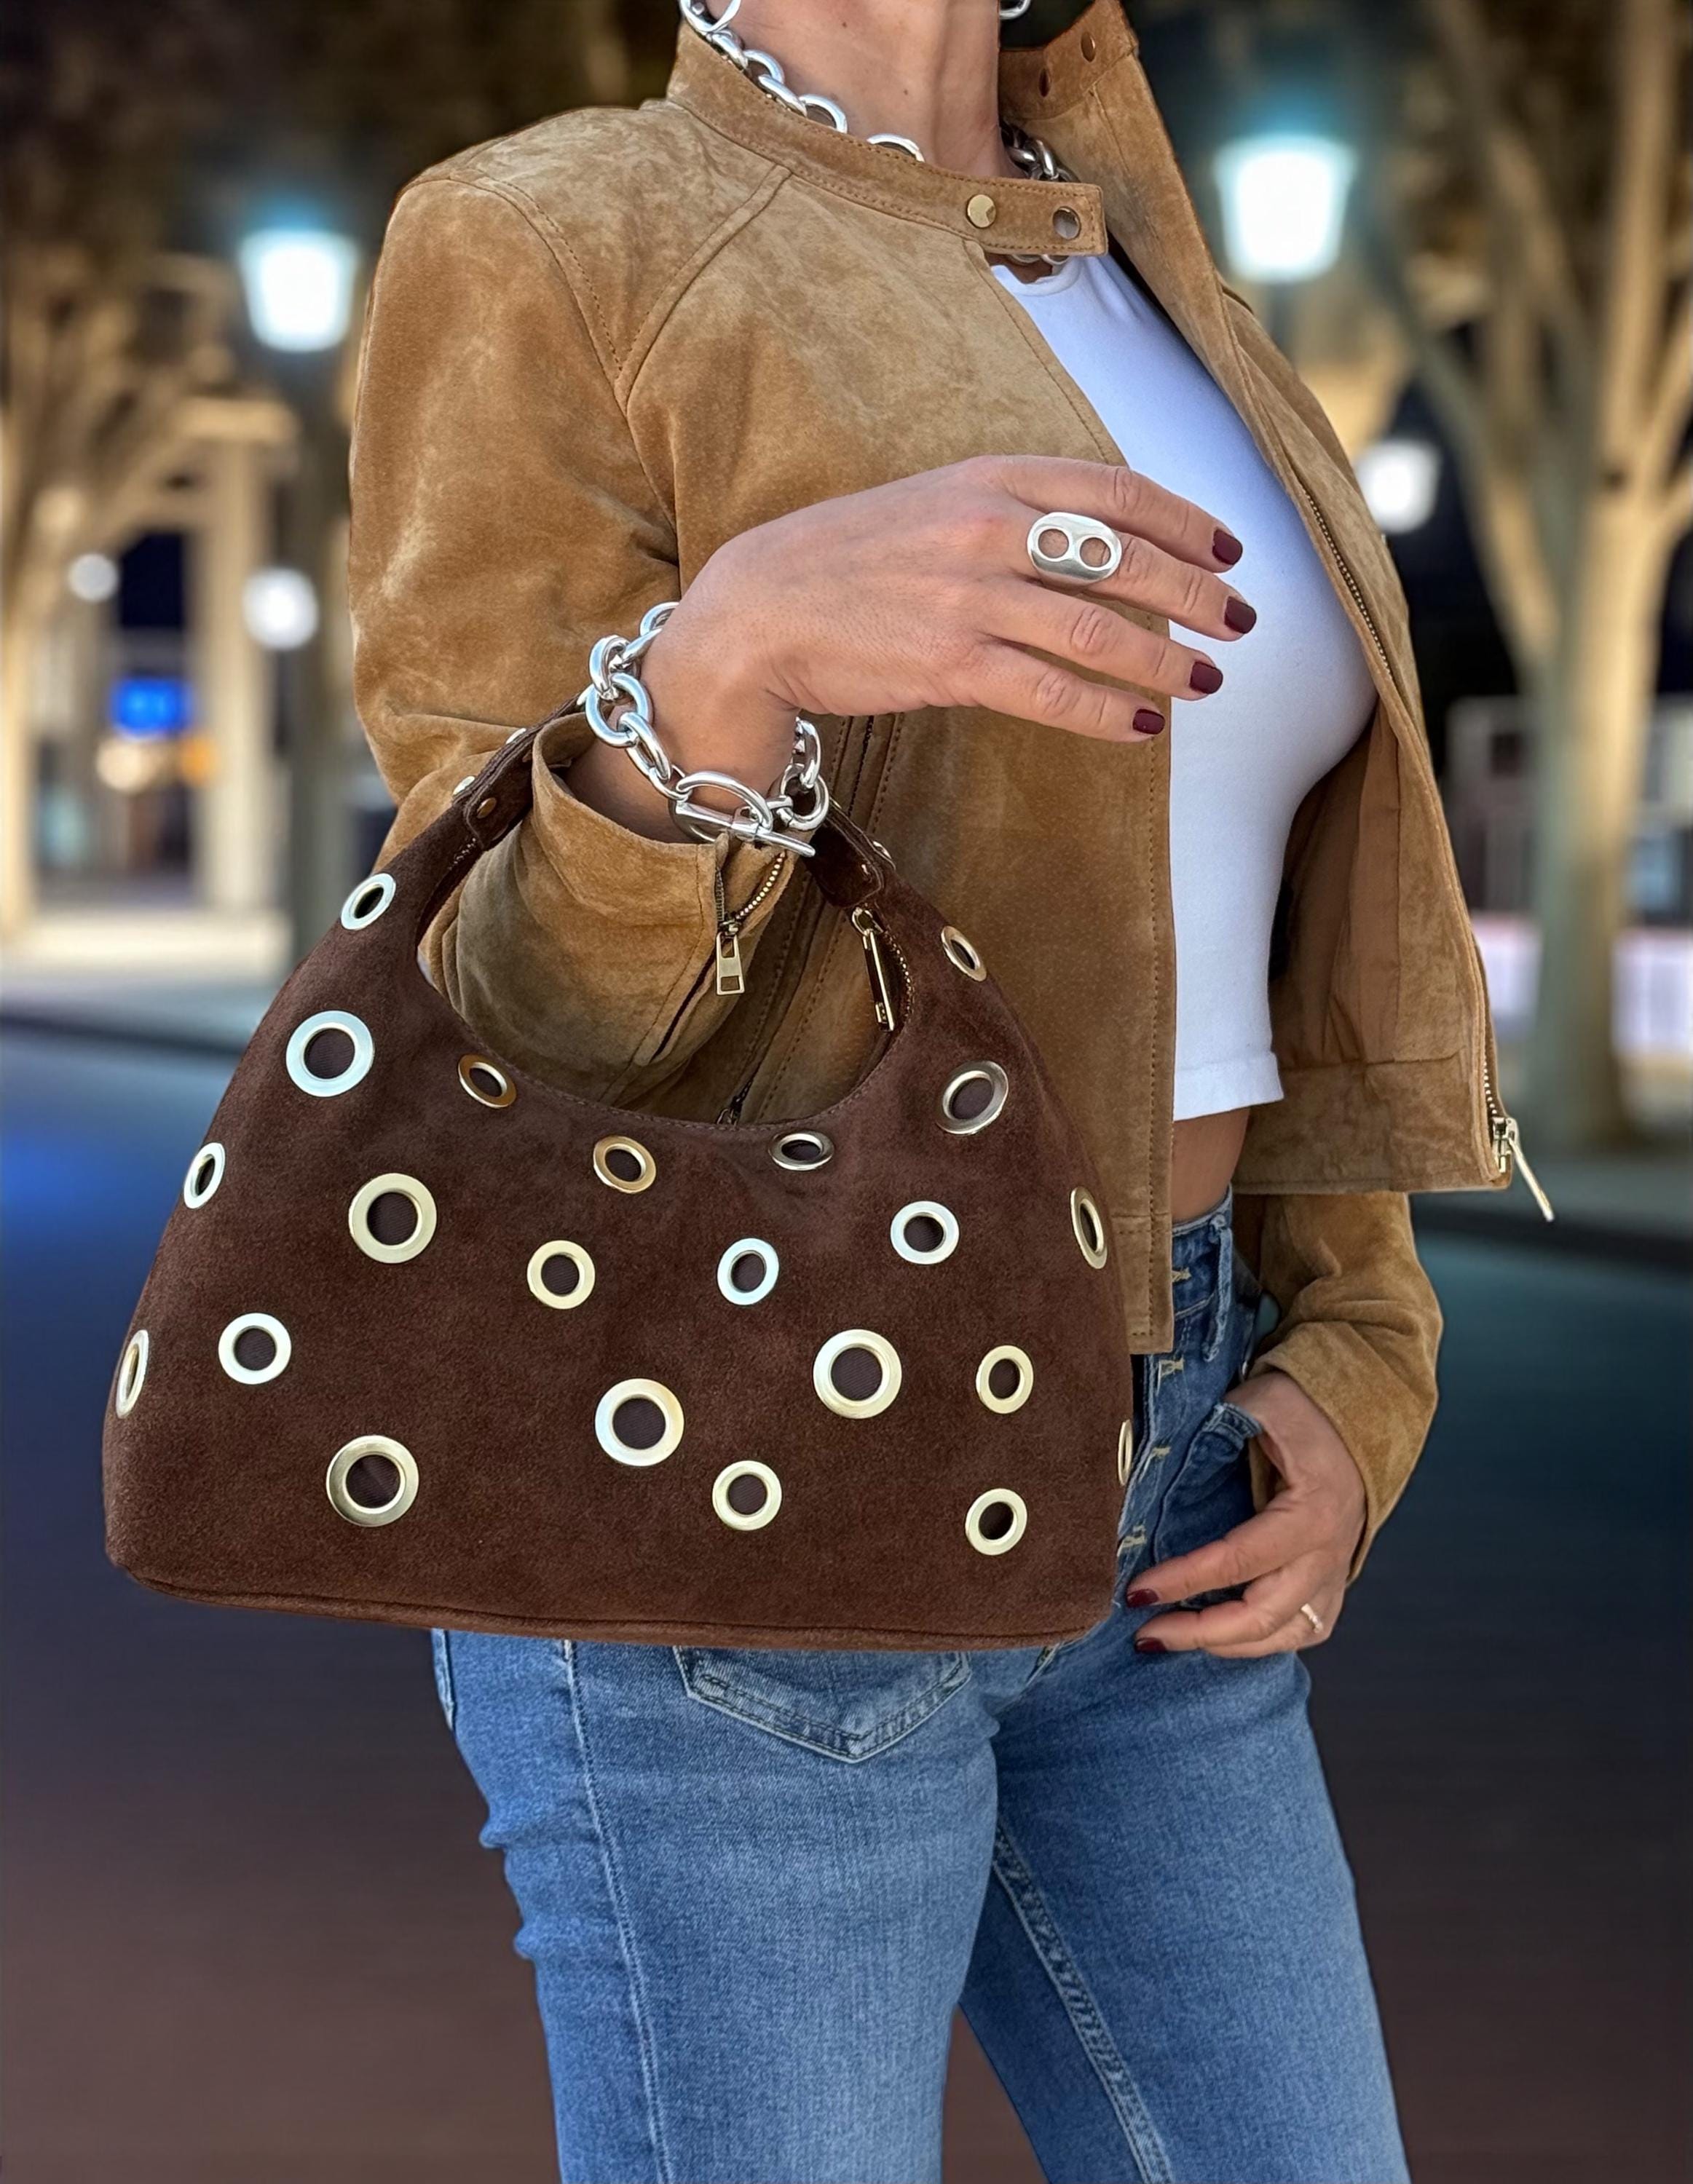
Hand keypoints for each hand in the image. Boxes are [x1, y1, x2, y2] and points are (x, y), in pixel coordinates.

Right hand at [575, 453, 1253, 838]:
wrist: (758, 610)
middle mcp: (986, 529)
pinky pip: (1052, 691)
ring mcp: (969, 598)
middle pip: (1126, 559)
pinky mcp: (949, 665)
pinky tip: (1145, 724)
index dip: (1185, 521)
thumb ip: (1011, 512)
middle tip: (1241, 621)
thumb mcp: (933, 504)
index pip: (1115, 489)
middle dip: (1198, 594)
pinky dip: (1109, 710)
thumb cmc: (849, 561)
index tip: (1229, 549)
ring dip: (1168, 659)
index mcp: (988, 477)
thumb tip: (1097, 545)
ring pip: (1100, 629)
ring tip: (1206, 681)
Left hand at [1127, 1369, 1366, 1657]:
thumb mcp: (1260, 1403)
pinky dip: (1264, 1643)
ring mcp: (1335, 1572)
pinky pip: (1306, 1631)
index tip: (1138, 1590)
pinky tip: (1223, 1640)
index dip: (1185, 1579)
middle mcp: (1327, 1553)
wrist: (1359, 1416)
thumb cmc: (1304, 1409)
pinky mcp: (1335, 1580)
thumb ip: (1215, 1427)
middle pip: (1261, 1615)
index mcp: (1310, 1512)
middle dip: (1198, 1632)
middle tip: (1145, 1633)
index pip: (1238, 1559)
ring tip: (1172, 1641)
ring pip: (1284, 1635)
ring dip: (1225, 1646)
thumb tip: (1156, 1458)